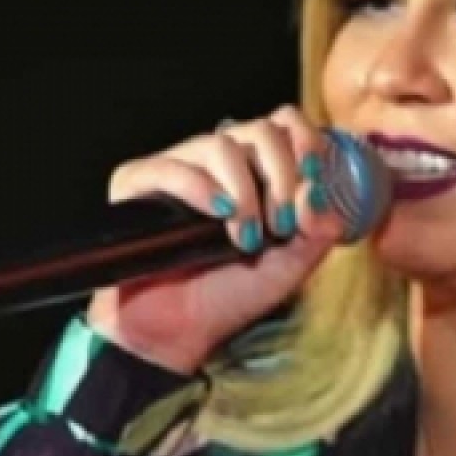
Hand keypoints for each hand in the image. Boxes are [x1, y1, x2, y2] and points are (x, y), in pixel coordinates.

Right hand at [87, 106, 349, 373]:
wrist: (179, 331)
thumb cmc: (232, 293)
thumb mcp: (290, 265)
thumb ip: (316, 231)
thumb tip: (318, 190)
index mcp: (257, 170)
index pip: (283, 124)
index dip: (303, 138)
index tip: (314, 172)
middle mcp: (219, 161)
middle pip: (260, 130)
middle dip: (281, 174)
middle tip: (280, 224)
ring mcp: (178, 167)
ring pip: (220, 143)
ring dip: (244, 190)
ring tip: (246, 236)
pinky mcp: (137, 183)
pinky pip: (170, 166)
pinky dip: (199, 187)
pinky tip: (218, 213)